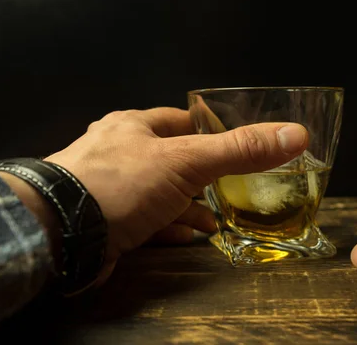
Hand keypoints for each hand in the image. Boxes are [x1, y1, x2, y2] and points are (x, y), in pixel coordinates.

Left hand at [45, 107, 307, 283]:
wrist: (60, 231)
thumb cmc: (121, 182)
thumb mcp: (188, 160)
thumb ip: (240, 149)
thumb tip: (296, 134)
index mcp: (135, 126)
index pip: (181, 121)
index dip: (211, 132)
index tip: (235, 146)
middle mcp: (120, 152)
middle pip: (172, 160)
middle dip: (203, 176)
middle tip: (231, 188)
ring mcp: (111, 188)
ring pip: (160, 193)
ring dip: (189, 205)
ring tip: (216, 219)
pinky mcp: (106, 221)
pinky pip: (146, 220)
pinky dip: (170, 226)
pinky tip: (189, 235)